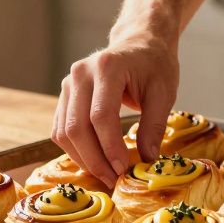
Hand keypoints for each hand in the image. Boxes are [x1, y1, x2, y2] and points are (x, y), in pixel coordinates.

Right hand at [53, 32, 178, 188]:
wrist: (139, 43)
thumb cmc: (154, 65)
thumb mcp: (163, 93)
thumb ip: (154, 126)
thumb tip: (148, 160)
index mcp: (107, 67)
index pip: (101, 115)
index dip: (110, 147)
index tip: (123, 170)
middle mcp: (81, 74)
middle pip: (76, 127)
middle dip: (94, 159)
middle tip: (114, 179)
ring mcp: (68, 83)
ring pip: (63, 132)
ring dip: (83, 159)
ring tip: (106, 174)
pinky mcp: (64, 95)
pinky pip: (60, 129)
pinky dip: (74, 150)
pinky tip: (94, 161)